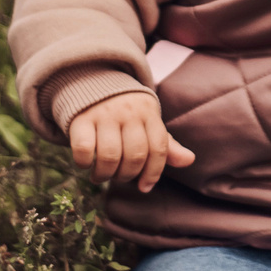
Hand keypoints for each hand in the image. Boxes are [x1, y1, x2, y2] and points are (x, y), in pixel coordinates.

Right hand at [68, 92, 197, 191]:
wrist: (93, 82)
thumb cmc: (127, 111)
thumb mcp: (148, 122)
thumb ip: (166, 145)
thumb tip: (189, 160)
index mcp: (149, 113)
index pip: (158, 148)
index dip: (153, 173)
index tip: (144, 187)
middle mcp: (128, 112)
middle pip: (135, 155)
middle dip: (127, 175)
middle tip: (119, 177)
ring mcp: (104, 114)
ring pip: (110, 156)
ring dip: (105, 174)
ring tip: (101, 176)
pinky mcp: (80, 119)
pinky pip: (84, 149)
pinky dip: (84, 163)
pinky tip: (85, 164)